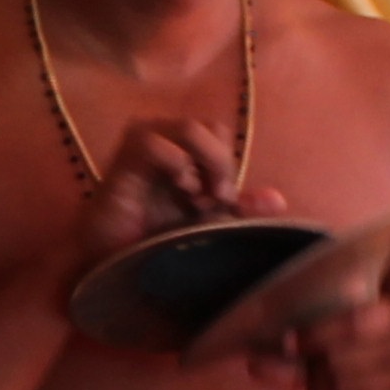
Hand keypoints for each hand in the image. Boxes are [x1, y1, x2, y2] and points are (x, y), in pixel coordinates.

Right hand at [64, 118, 284, 268]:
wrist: (111, 262)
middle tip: (211, 201)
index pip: (220, 133)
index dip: (228, 164)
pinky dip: (175, 167)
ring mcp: (144, 143)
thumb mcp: (209, 225)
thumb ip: (241, 210)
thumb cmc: (155, 242)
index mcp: (184, 151)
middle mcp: (165, 139)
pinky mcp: (124, 157)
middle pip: (213, 127)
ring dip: (203, 165)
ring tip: (193, 198)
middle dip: (221, 165)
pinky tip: (173, 192)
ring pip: (191, 128)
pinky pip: (156, 143)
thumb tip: (279, 200)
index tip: (222, 202)